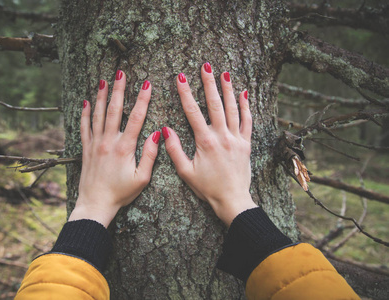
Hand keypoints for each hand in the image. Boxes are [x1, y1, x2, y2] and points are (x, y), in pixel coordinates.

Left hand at [69, 71, 159, 227]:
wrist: (95, 203)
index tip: (147, 84)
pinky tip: (86, 102)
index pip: (136, 118)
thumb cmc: (121, 193)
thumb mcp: (141, 178)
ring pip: (98, 114)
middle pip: (114, 110)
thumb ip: (150, 155)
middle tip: (120, 72)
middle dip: (118, 89)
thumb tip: (157, 134)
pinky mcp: (86, 149)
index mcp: (124, 148)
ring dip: (101, 96)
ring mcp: (95, 144)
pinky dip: (85, 113)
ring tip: (104, 80)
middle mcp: (108, 142)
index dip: (143, 99)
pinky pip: (84, 126)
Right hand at [163, 63, 256, 226]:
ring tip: (224, 73)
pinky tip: (244, 93)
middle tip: (206, 66)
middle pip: (215, 104)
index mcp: (205, 142)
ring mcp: (236, 139)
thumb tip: (165, 129)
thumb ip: (174, 150)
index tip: (181, 77)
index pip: (192, 112)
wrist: (232, 200)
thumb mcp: (185, 172)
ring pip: (233, 109)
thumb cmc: (207, 188)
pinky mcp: (246, 144)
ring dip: (228, 89)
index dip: (186, 93)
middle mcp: (222, 136)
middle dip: (209, 83)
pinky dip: (246, 106)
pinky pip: (247, 121)